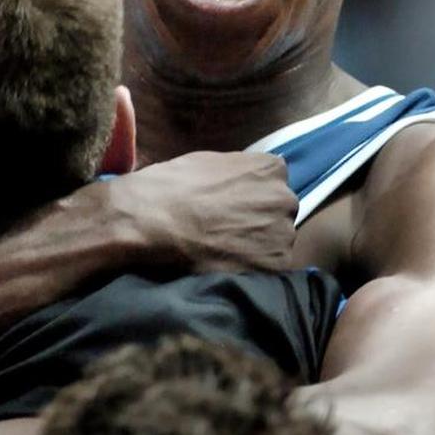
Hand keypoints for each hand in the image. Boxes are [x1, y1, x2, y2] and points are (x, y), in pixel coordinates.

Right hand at [110, 151, 296, 272]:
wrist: (149, 221)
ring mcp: (282, 233)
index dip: (253, 200)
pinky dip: (252, 271)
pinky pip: (270, 270)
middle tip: (227, 234)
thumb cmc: (170, 187)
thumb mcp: (209, 162)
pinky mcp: (274, 265)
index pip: (273, 185)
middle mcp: (284, 198)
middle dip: (260, 224)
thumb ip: (237, 172)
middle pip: (279, 215)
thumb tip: (243, 182)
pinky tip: (227, 267)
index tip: (234, 211)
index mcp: (270, 169)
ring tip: (224, 253)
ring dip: (258, 249)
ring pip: (276, 243)